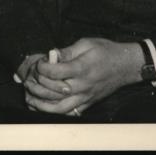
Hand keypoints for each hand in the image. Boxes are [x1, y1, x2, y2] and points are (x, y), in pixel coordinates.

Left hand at [24, 38, 144, 116]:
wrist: (126, 65)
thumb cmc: (106, 51)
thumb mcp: (86, 43)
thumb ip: (67, 51)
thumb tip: (50, 55)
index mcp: (82, 68)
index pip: (54, 72)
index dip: (41, 67)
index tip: (39, 62)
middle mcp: (83, 86)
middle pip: (53, 90)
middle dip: (37, 84)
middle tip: (29, 78)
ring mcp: (85, 97)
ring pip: (59, 108)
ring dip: (41, 104)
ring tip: (29, 97)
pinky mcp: (87, 104)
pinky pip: (68, 113)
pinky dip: (53, 112)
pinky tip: (42, 107)